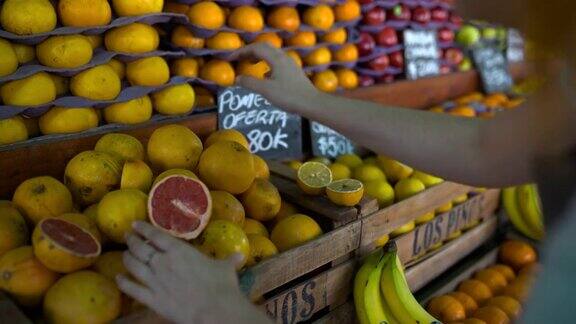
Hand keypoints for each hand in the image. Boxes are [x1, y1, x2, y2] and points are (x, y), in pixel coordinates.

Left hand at [117, 221, 269, 323]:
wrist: (214, 310)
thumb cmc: (221, 285)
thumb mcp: (226, 268)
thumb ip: (229, 260)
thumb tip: (239, 256)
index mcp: (179, 251)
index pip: (156, 235)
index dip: (143, 228)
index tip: (135, 224)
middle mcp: (162, 262)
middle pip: (141, 248)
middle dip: (132, 240)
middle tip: (127, 236)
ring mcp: (155, 281)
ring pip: (133, 265)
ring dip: (126, 258)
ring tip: (124, 253)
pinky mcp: (152, 299)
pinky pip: (132, 288)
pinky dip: (123, 282)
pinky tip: (118, 277)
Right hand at [230, 43, 319, 111]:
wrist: (311, 102)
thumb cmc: (288, 96)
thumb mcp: (266, 90)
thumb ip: (250, 83)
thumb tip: (237, 78)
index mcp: (276, 58)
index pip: (256, 48)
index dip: (241, 51)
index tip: (230, 58)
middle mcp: (283, 57)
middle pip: (264, 47)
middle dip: (249, 51)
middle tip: (239, 58)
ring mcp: (290, 63)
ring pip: (271, 54)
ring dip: (258, 56)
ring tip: (250, 64)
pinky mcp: (293, 71)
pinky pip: (277, 62)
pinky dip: (267, 64)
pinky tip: (265, 75)